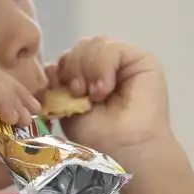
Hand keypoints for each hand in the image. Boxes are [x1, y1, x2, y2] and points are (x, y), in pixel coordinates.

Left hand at [51, 37, 175, 160]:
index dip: (61, 69)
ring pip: (95, 43)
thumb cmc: (98, 137)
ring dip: (88, 68)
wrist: (124, 150)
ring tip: (95, 95)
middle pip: (81, 46)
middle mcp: (106, 68)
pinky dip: (103, 67)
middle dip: (73, 67)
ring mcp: (124, 63)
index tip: (62, 91)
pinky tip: (105, 89)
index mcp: (88, 79)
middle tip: (79, 93)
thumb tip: (51, 65)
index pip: (68, 57)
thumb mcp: (68, 108)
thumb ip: (59, 84)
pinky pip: (112, 48)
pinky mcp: (141, 61)